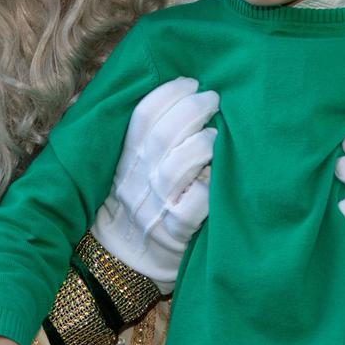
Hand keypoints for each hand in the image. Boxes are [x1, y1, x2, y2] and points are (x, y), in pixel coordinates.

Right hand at [90, 77, 218, 292]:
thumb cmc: (136, 207)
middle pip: (164, 133)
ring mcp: (156, 206)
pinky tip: (222, 174)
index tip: (191, 81)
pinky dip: (212, 184)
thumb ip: (146, 140)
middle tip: (213, 99)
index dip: (169, 93)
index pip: (143, 115)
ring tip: (218, 134)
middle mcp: (137, 180)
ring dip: (205, 142)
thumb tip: (182, 96)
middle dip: (194, 108)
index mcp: (125, 160)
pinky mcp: (175, 231)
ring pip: (179, 165)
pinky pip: (196, 203)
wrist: (122, 262)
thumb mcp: (128, 171)